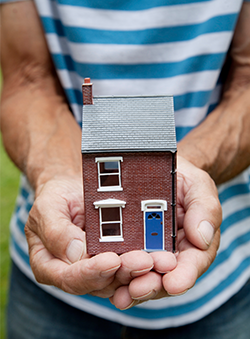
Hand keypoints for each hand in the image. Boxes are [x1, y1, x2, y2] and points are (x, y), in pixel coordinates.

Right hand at [25, 176, 157, 295]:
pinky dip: (144, 263)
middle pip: (99, 283)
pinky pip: (129, 267)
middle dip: (123, 273)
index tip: (112, 260)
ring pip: (118, 279)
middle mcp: (72, 273)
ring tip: (157, 260)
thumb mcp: (48, 207)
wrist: (72, 190)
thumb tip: (76, 253)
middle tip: (144, 261)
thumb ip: (56, 231)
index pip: (70, 278)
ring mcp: (95, 270)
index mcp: (48, 265)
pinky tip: (158, 255)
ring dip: (139, 271)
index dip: (91, 272)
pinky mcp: (113, 262)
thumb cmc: (56, 197)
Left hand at [110, 156, 221, 309]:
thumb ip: (204, 208)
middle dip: (152, 286)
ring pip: (142, 278)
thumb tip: (202, 237)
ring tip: (120, 292)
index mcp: (193, 242)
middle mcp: (172, 254)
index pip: (193, 263)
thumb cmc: (179, 178)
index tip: (173, 283)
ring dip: (132, 287)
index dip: (185, 275)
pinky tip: (107, 282)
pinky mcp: (127, 251)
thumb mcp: (197, 186)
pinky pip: (122, 268)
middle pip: (165, 279)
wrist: (155, 171)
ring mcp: (148, 254)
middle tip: (137, 289)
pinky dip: (116, 277)